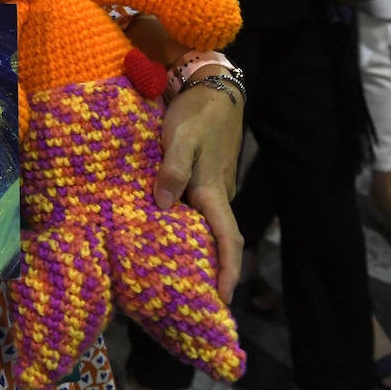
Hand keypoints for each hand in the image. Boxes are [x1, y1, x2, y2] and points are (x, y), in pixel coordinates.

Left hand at [155, 74, 244, 301]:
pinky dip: (183, 225)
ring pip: (204, 226)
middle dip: (210, 271)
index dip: (227, 271)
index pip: (228, 240)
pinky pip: (194, 210)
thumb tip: (164, 206)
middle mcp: (215, 196)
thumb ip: (173, 169)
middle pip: (217, 241)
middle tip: (191, 299)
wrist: (212, 89)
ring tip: (171, 273)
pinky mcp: (200, 179)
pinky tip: (162, 231)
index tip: (222, 300)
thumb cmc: (197, 114)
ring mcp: (209, 188)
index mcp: (214, 192)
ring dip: (194, 249)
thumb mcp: (181, 137)